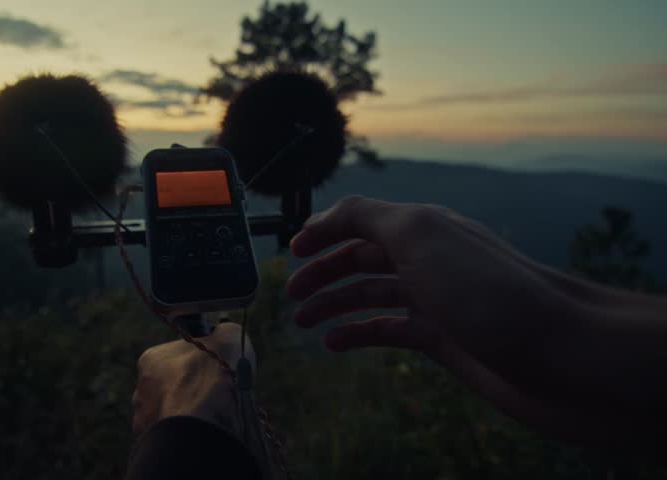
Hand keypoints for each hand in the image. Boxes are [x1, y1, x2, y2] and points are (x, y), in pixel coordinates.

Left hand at [132, 322, 255, 437]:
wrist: (204, 422)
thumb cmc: (214, 376)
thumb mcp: (229, 337)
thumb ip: (225, 332)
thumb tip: (226, 333)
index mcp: (152, 359)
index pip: (176, 357)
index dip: (198, 363)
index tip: (215, 372)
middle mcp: (141, 389)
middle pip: (171, 387)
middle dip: (191, 391)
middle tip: (215, 397)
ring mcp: (145, 419)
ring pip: (170, 414)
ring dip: (188, 414)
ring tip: (212, 418)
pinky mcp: (151, 444)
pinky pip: (172, 436)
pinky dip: (186, 435)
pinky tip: (204, 433)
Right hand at [286, 195, 604, 443]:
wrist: (554, 352)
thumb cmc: (485, 290)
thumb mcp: (418, 235)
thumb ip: (367, 217)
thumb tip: (327, 214)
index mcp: (422, 227)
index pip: (362, 220)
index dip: (325, 231)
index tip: (292, 249)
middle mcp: (427, 259)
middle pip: (362, 259)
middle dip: (323, 271)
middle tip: (291, 292)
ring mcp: (435, 300)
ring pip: (371, 296)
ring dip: (334, 305)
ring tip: (303, 322)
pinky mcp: (442, 339)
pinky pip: (389, 331)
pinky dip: (358, 334)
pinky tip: (335, 344)